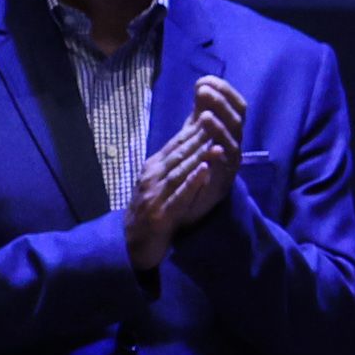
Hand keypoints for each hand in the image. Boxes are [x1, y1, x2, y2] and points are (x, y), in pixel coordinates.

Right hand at [124, 80, 243, 264]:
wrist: (134, 240)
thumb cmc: (153, 207)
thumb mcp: (162, 181)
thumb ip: (175, 162)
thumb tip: (192, 138)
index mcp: (155, 166)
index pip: (178, 143)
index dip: (196, 128)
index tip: (213, 113)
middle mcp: (154, 176)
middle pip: (180, 153)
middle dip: (200, 137)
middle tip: (219, 121)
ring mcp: (156, 193)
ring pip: (181, 171)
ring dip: (199, 158)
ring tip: (218, 145)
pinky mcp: (162, 213)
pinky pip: (180, 195)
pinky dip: (192, 183)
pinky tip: (204, 172)